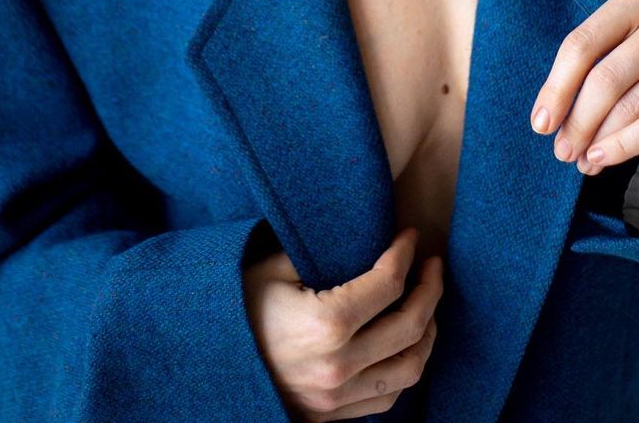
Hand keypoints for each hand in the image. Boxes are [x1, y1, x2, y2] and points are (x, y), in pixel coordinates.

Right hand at [242, 226, 441, 420]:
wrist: (206, 365)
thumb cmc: (239, 308)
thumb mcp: (273, 268)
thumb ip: (321, 252)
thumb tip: (364, 234)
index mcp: (325, 324)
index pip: (389, 284)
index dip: (406, 254)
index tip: (411, 237)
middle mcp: (338, 366)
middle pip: (411, 326)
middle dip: (430, 289)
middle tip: (432, 266)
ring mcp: (337, 399)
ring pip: (410, 368)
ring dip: (427, 333)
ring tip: (426, 304)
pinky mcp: (332, 419)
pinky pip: (388, 398)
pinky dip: (405, 368)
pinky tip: (404, 343)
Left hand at [529, 0, 638, 175]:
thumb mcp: (619, 54)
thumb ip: (585, 73)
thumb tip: (547, 120)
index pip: (583, 43)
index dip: (556, 87)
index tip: (540, 124)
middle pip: (606, 76)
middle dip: (577, 120)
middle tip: (562, 151)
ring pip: (631, 105)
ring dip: (598, 139)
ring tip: (582, 162)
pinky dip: (624, 147)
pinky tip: (604, 158)